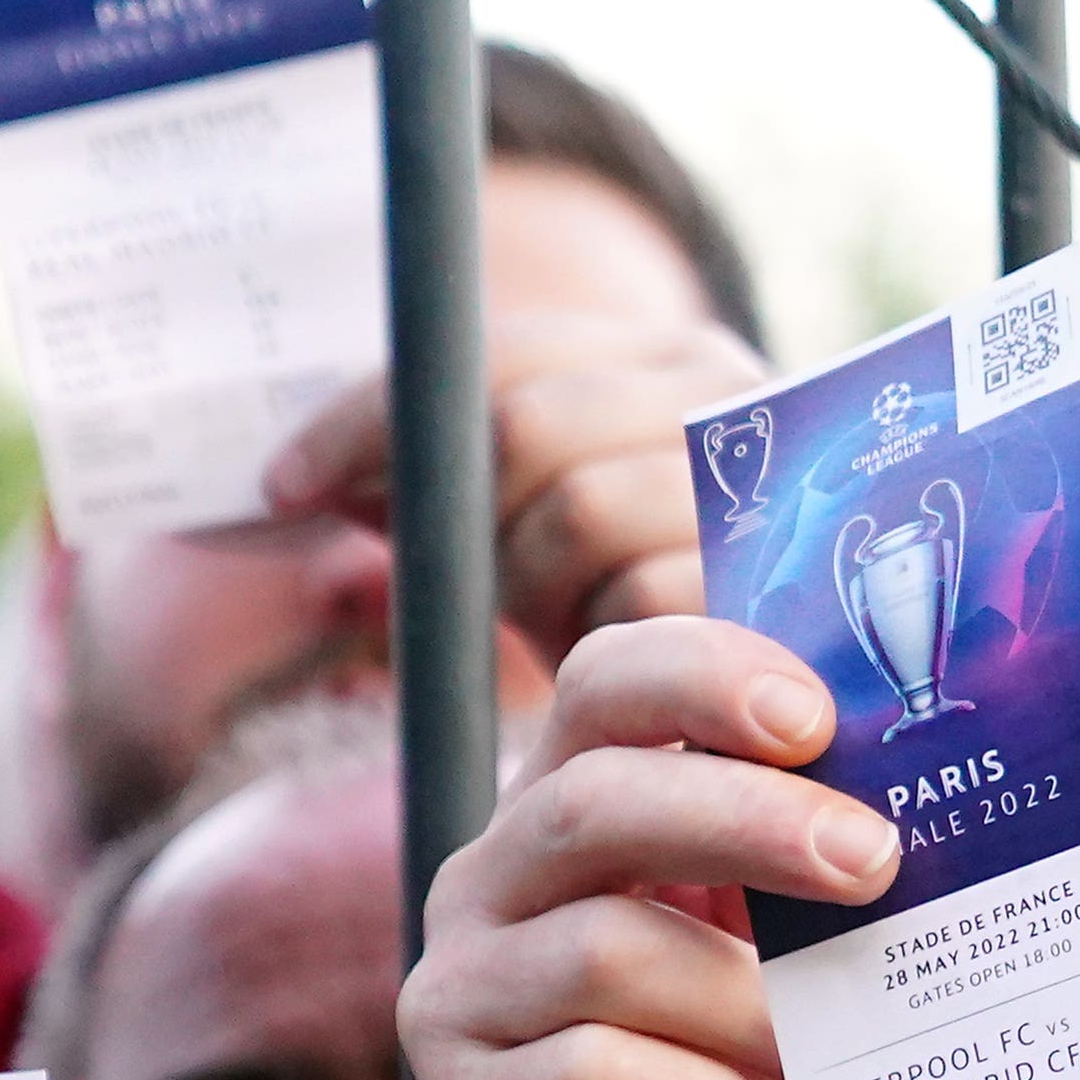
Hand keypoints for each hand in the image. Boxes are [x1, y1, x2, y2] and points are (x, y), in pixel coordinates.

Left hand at [259, 314, 776, 664]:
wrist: (797, 729)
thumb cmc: (638, 614)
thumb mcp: (535, 533)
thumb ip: (454, 482)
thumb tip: (291, 481)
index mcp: (666, 355)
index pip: (492, 350)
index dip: (370, 416)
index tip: (282, 486)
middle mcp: (729, 392)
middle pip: (525, 425)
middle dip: (469, 516)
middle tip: (483, 590)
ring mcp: (766, 477)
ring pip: (580, 510)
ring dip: (537, 585)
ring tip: (568, 627)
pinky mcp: (788, 585)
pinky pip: (641, 602)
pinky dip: (602, 642)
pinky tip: (616, 669)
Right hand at [406, 615, 893, 1079]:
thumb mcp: (807, 968)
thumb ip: (831, 870)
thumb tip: (959, 781)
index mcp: (570, 821)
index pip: (605, 688)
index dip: (701, 675)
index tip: (819, 715)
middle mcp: (488, 896)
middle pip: (591, 803)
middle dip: (746, 817)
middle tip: (876, 861)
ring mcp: (456, 1012)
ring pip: (601, 955)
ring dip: (748, 1002)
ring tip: (833, 1054)